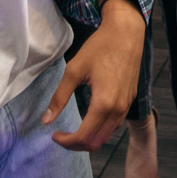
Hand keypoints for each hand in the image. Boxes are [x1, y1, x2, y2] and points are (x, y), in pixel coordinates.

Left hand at [43, 0, 144, 149]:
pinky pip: (115, 124)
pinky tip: (90, 118)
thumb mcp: (74, 70)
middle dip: (76, 144)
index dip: (66, 142)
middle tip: (62, 135)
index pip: (83, 137)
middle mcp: (118, 109)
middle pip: (96, 143)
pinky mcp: (130, 100)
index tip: (54, 134)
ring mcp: (126, 106)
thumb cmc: (100, 47)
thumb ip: (59, 98)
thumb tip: (46, 120)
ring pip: (107, 136)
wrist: (126, 33)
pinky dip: (101, 129)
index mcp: (103, 103)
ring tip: (74, 128)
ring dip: (90, 138)